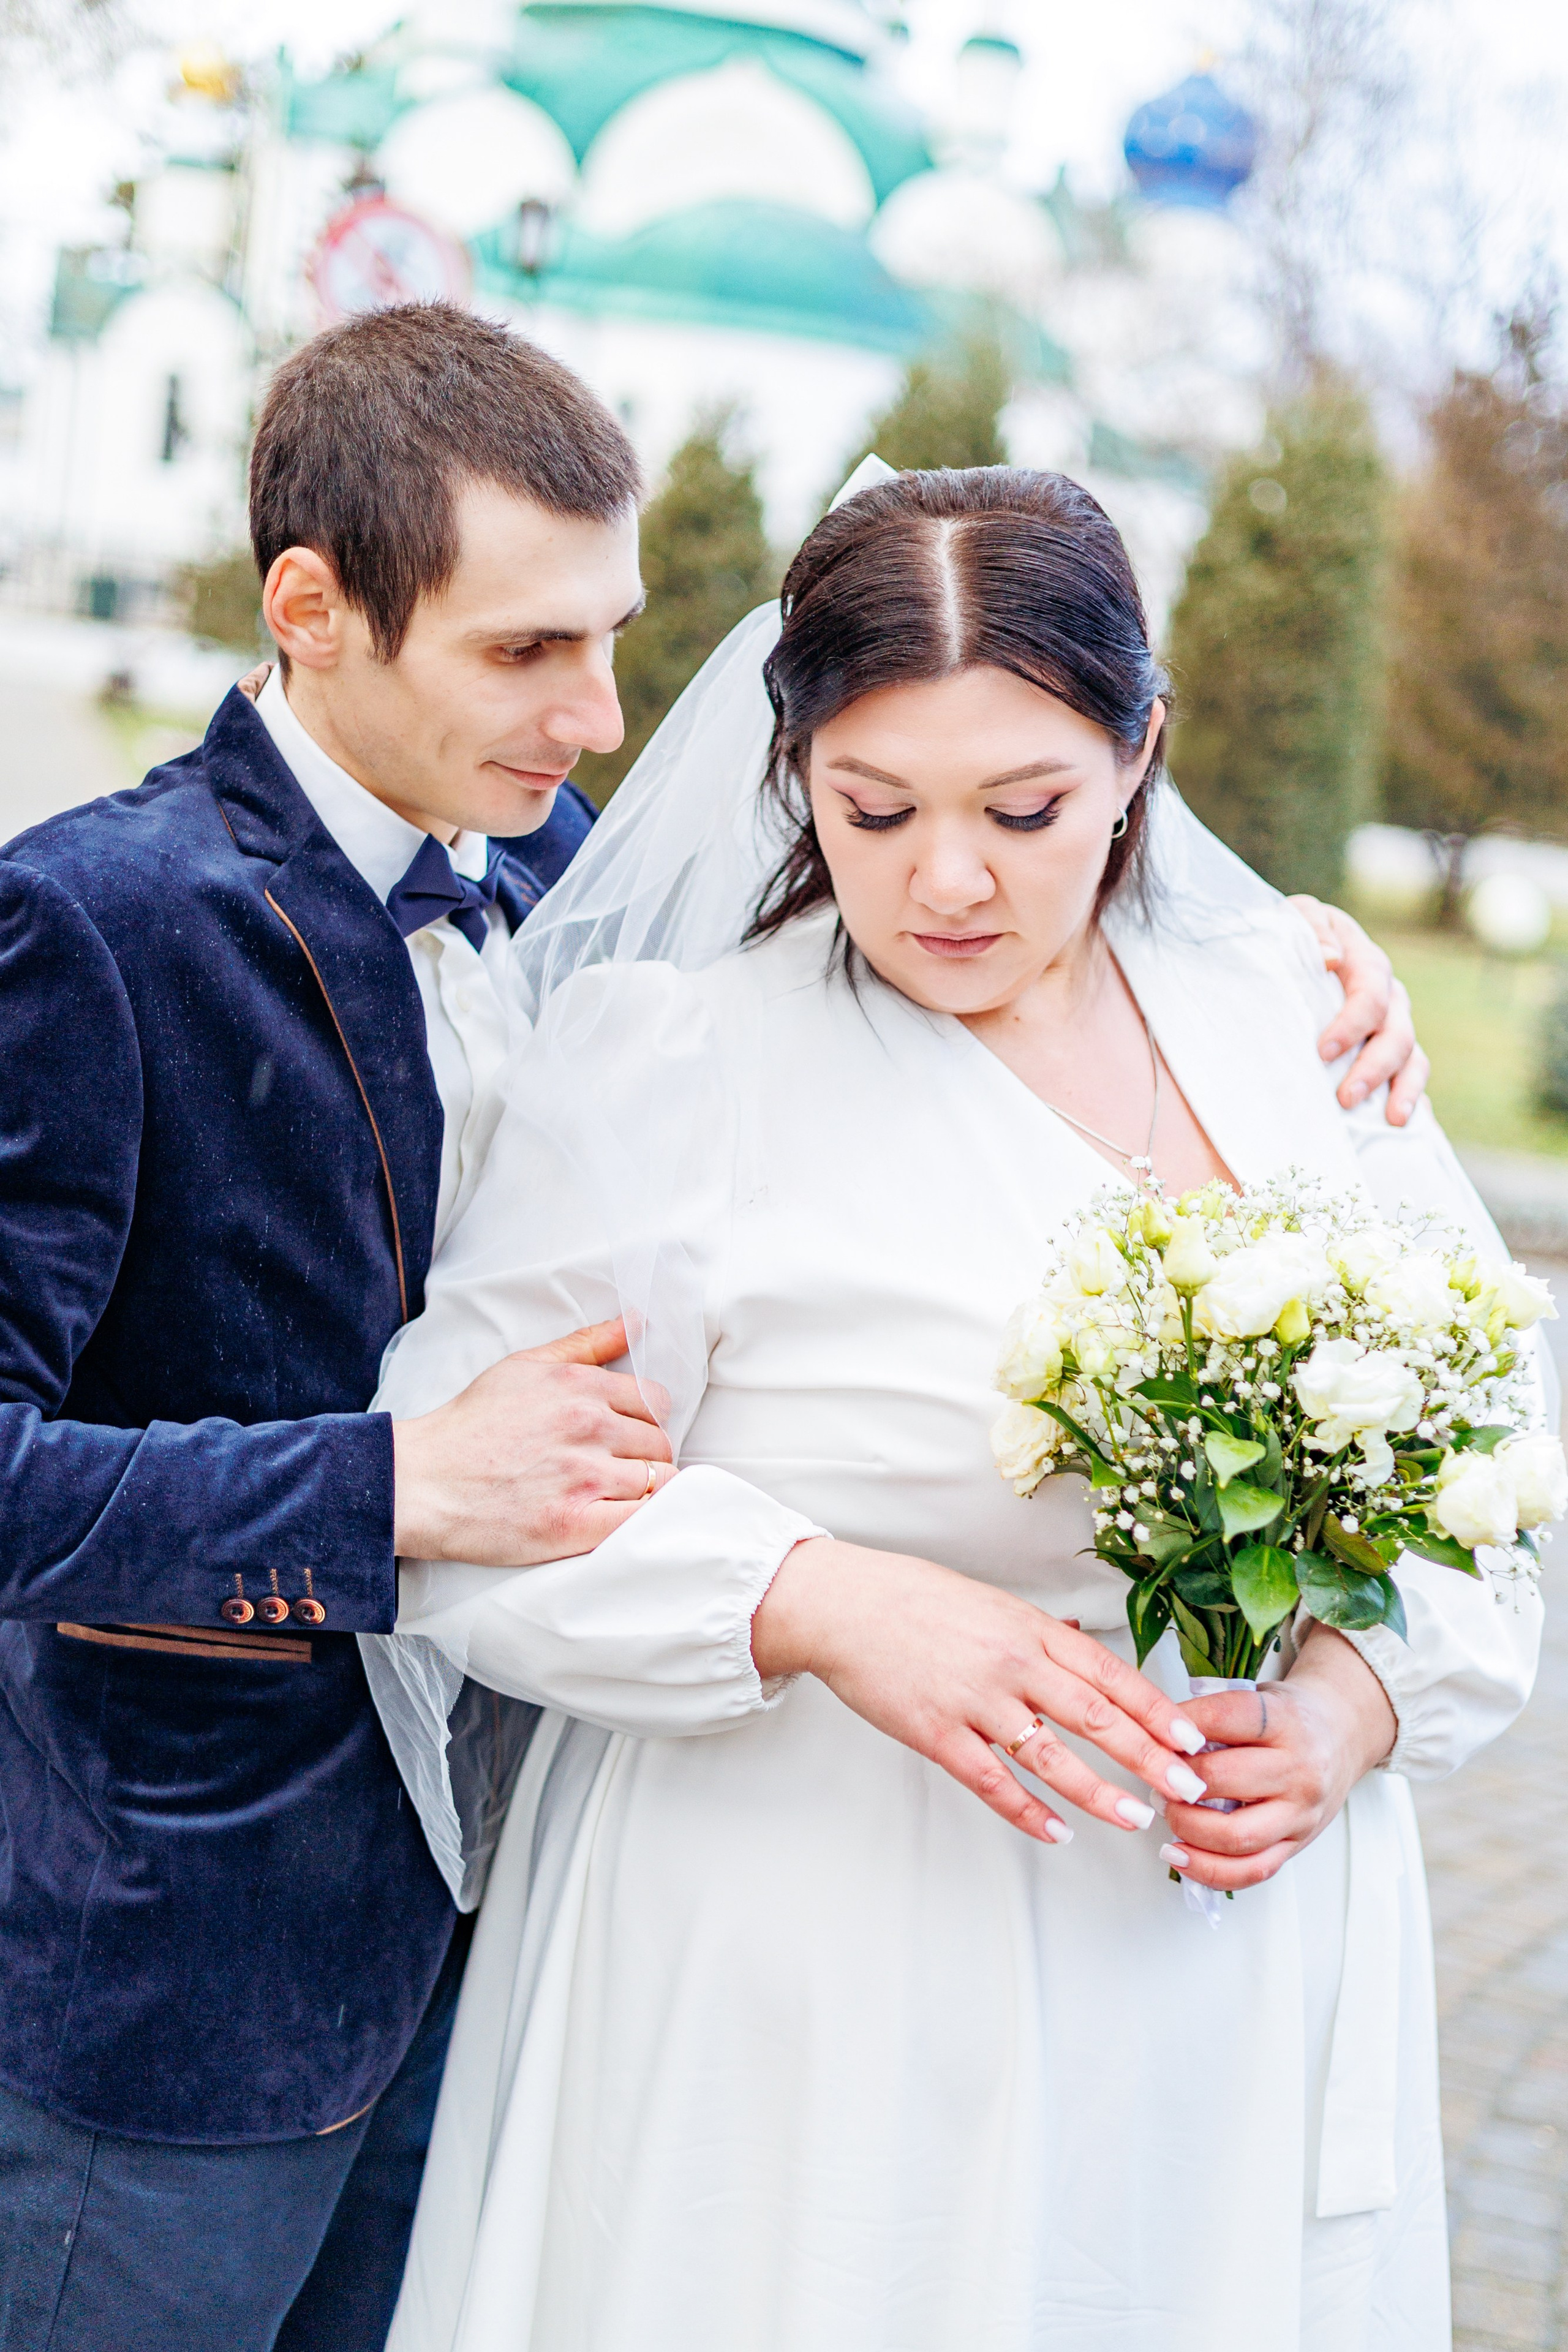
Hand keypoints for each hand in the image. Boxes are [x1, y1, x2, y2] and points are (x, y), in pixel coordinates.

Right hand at [392, 1317, 674, 1565]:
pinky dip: (645, 1520)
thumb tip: (637, 1322)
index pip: (655, 1401)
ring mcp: (584, 1476)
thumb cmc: (471, 1424)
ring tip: (612, 1496)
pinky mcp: (576, 1523)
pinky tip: (625, 1518)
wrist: (423, 1482)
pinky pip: (642, 1519)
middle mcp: (589, 1426)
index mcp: (580, 1386)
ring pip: (658, 1482)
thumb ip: (587, 1344)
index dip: (644, 1421)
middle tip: (616, 1470)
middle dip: (646, 1456)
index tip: (625, 1437)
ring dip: (644, 1491)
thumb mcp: (526, 1366)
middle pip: (660, 1443)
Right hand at [751, 1539, 1210, 1846]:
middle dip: (1148, 1755)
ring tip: (1135, 1819)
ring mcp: (973, 1700)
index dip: (1155, 1708)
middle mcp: (1010, 1663)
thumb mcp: (990, 1602)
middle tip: (1188, 1786)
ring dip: (1098, 1792)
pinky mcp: (936, 1733)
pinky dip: (1027, 1811)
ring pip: (1051, 1755)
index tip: (1191, 1737)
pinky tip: (1056, 1831)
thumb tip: (1082, 1644)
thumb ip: (1037, 1632)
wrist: (842, 1607)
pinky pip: (992, 1781)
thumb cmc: (914, 1600)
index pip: (1109, 1672)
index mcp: (1028, 1628)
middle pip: (1095, 1716)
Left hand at [1157, 1625, 1396, 1890]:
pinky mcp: (1296, 1845)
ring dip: (1187, 1827)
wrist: (1341, 1736)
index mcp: (1286, 1721)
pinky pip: (1251, 1870)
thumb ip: (1216, 1713)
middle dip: (1176, 1780)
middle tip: (1155, 1776)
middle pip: (1224, 1779)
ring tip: (1166, 1812)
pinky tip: (1179, 1855)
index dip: (1180, 1725)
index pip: (1224, 1717)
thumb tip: (1158, 1738)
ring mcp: (1300, 1813)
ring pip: (1236, 1834)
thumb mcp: (1260, 1696)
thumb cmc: (1290, 1718)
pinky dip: (1208, 1870)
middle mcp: (1299, 1769)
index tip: (1153, 1730)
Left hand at [1287, 895, 1428, 1126]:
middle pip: (1397, 1034)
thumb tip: (1330, 958)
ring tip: (1392, 1120)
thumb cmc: (1293, 935)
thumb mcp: (1296, 918)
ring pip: (1413, 1058)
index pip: (1370, 995)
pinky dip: (1413, 1100)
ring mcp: (1395, 1024)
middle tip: (1346, 1098)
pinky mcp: (1393, 1050)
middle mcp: (1389, 996)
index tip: (1323, 1052)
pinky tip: (1405, 1126)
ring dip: (1404, 1090)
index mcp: (1365, 962)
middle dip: (1374, 1068)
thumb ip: (1311, 926)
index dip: (1351, 1025)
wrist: (1296, 948)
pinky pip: (1412, 1077)